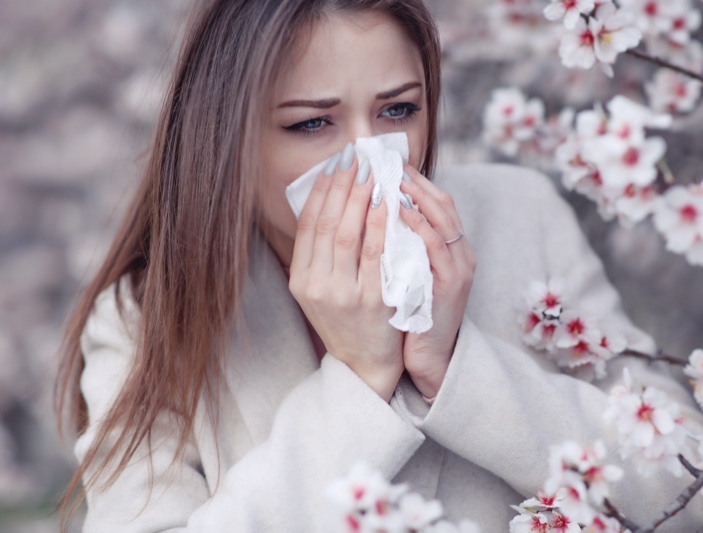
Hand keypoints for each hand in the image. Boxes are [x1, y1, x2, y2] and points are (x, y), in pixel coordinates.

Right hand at [289, 145, 403, 400]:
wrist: (365, 365)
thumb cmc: (346, 321)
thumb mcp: (320, 291)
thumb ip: (320, 255)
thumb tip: (328, 204)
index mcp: (300, 280)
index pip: (307, 226)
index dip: (320, 192)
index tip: (334, 166)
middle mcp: (316, 286)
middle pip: (326, 224)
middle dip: (341, 187)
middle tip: (355, 159)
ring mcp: (343, 294)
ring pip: (347, 235)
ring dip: (359, 199)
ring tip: (371, 174)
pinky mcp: (371, 301)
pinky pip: (375, 255)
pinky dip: (380, 226)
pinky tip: (387, 204)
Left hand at [399, 165, 476, 398]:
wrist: (428, 359)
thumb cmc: (412, 316)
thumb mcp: (408, 274)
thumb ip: (400, 246)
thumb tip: (372, 216)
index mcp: (450, 250)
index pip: (436, 203)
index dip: (413, 179)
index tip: (385, 161)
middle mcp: (460, 254)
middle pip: (443, 203)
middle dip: (413, 178)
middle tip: (385, 158)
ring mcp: (458, 269)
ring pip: (442, 219)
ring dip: (415, 192)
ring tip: (389, 174)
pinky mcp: (451, 286)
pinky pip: (435, 247)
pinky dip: (418, 223)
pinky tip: (397, 208)